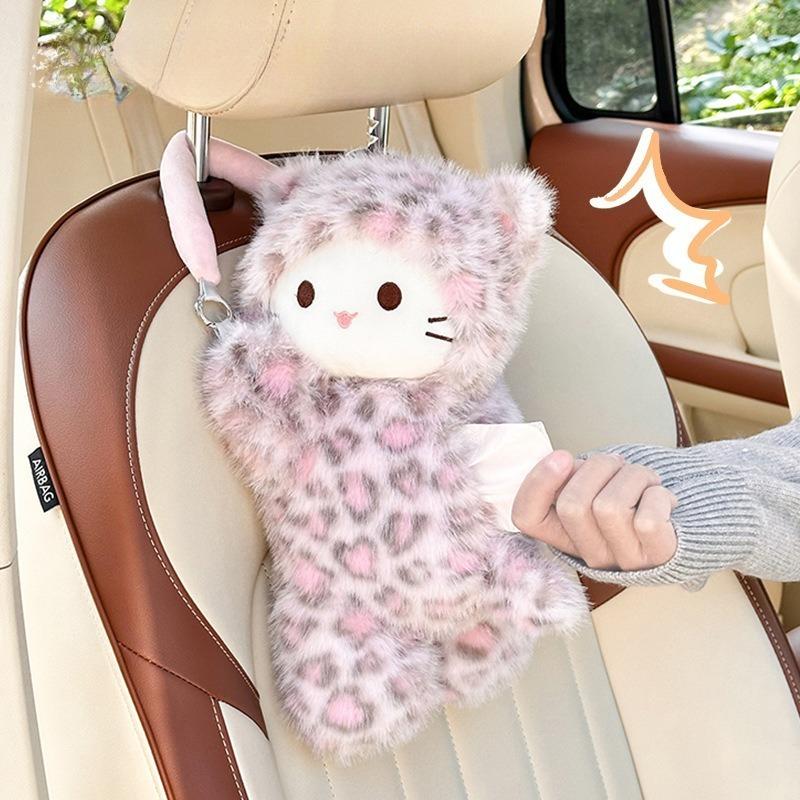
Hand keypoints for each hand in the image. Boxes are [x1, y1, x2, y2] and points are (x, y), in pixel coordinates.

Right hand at [511, 451, 677, 570]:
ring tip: (643, 479)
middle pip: (571, 506)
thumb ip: (572, 478)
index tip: (562, 457)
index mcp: (566, 534)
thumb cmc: (635, 497)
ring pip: (609, 507)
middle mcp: (590, 555)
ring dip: (632, 476)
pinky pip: (646, 520)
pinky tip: (662, 498)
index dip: (537, 485)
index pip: (527, 518)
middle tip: (616, 465)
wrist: (688, 519)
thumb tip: (560, 461)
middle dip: (597, 467)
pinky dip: (657, 495)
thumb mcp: (595, 487)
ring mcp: (624, 560)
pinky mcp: (658, 556)